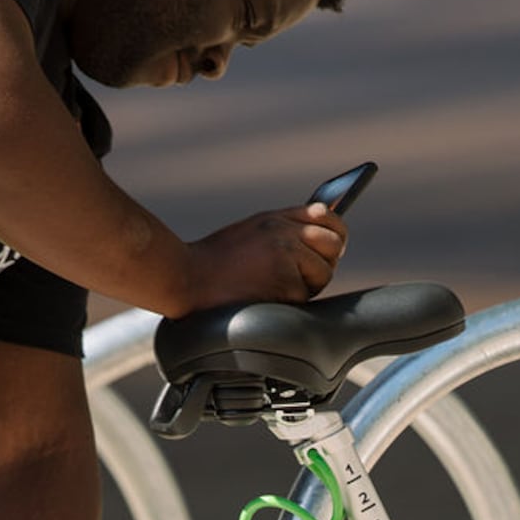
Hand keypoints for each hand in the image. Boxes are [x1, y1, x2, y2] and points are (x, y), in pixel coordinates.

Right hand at [179, 203, 346, 309]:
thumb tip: (322, 234)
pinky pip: (306, 297)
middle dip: (323, 262)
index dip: (335, 231)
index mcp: (275, 218)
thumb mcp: (250, 233)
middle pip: (333, 245)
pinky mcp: (286, 284)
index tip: (334, 243)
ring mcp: (287, 257)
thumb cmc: (214, 263)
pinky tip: (266, 298)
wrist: (185, 280)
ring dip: (306, 286)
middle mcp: (284, 232)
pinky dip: (290, 303)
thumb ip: (284, 231)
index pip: (325, 216)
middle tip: (303, 275)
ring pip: (324, 273)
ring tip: (275, 287)